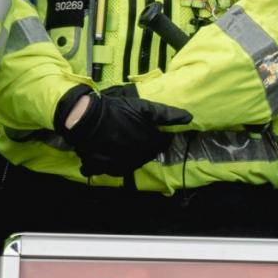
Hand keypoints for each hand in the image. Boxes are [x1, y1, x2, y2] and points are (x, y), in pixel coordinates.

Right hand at [64, 86, 192, 177]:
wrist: (88, 120)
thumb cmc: (118, 111)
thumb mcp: (145, 108)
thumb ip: (167, 115)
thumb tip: (190, 118)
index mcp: (150, 143)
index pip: (162, 144)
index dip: (161, 137)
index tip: (156, 131)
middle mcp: (139, 157)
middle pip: (148, 154)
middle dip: (147, 146)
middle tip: (138, 134)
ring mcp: (122, 164)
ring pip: (133, 163)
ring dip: (133, 154)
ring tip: (126, 142)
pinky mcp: (107, 168)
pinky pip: (116, 169)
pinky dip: (117, 163)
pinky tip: (113, 152)